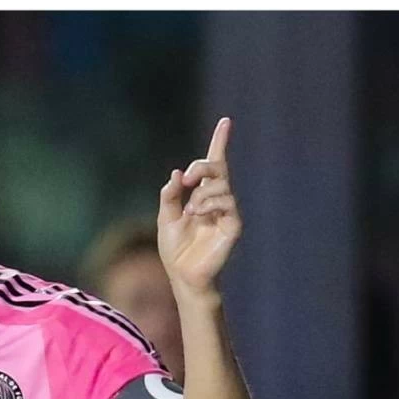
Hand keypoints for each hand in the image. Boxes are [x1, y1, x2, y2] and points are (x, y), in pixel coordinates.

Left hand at [158, 117, 242, 295]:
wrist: (183, 276)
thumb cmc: (175, 251)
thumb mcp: (165, 217)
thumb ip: (170, 194)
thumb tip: (178, 173)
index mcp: (201, 196)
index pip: (214, 165)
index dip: (220, 143)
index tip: (226, 121)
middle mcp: (217, 201)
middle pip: (216, 169)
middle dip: (201, 167)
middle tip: (186, 179)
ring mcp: (227, 213)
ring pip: (220, 186)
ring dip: (201, 194)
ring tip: (190, 211)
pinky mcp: (233, 225)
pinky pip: (226, 203)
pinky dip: (208, 205)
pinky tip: (198, 216)